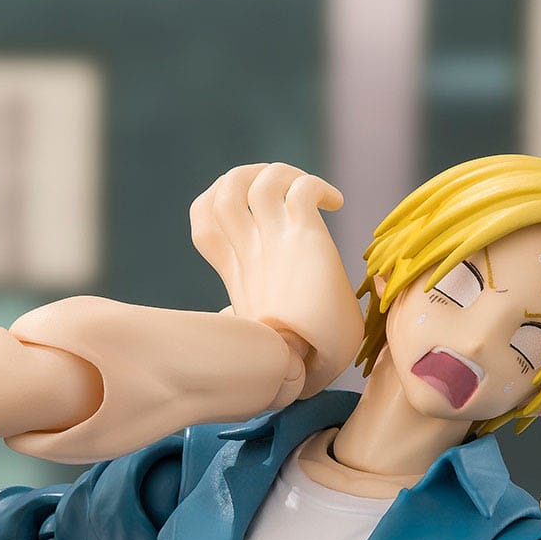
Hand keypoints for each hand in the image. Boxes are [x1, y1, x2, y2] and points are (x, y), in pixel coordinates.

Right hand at [190, 163, 361, 394]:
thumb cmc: (289, 359)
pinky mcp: (303, 238)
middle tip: (280, 187)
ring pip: (258, 180)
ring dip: (283, 172)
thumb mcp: (263, 333)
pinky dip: (316, 183)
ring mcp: (273, 242)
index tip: (250, 209)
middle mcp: (248, 251)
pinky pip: (300, 189)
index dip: (215, 202)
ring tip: (308, 189)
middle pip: (222, 191)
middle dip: (247, 175)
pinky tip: (336, 202)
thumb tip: (236, 319)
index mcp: (235, 272)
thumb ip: (249, 318)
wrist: (301, 367)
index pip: (204, 222)